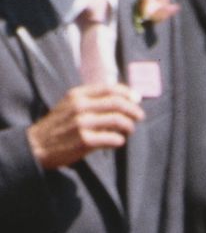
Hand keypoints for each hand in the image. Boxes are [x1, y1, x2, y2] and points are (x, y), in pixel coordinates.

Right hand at [27, 85, 142, 168]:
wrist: (38, 144)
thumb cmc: (58, 126)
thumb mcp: (70, 106)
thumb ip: (90, 102)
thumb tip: (117, 101)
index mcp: (77, 95)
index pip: (109, 88)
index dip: (127, 93)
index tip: (136, 99)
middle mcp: (80, 106)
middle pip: (116, 103)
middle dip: (133, 110)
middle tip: (140, 116)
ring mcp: (82, 123)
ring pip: (117, 120)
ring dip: (129, 125)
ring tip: (130, 130)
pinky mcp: (85, 141)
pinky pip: (111, 139)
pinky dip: (119, 140)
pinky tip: (119, 141)